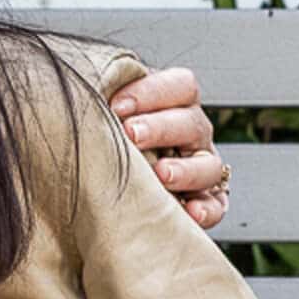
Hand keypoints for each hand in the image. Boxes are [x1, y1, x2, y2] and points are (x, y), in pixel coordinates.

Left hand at [111, 65, 226, 230]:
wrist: (115, 186)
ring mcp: (203, 168)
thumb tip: (81, 93)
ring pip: (209, 165)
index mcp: (175, 104)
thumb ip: (106, 103)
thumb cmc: (110, 138)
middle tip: (131, 134)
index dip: (152, 92)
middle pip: (192, 123)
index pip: (181, 85)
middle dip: (160, 128)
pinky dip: (206, 210)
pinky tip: (189, 212)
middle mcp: (194, 134)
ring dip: (186, 170)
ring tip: (161, 174)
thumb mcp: (111, 115)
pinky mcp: (208, 202)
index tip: (116, 105)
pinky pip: (216, 206)